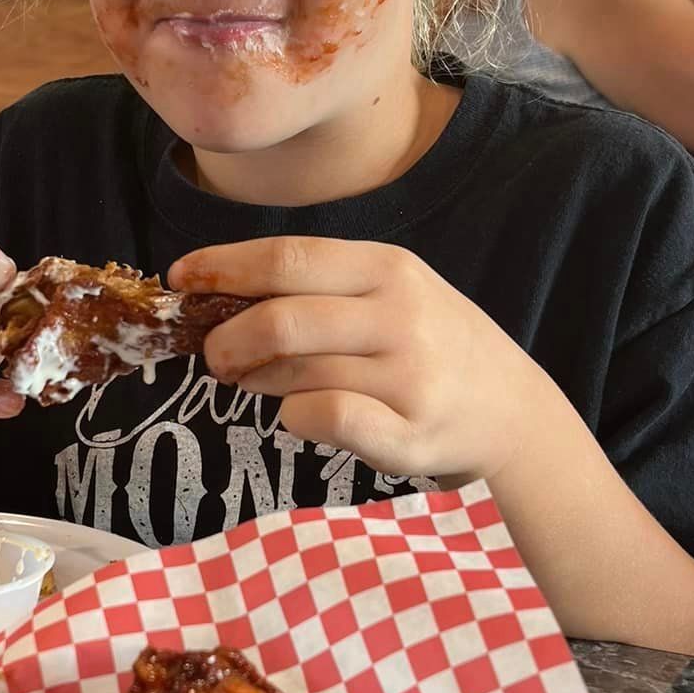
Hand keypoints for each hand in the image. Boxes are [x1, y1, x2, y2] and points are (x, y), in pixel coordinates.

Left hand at [170, 238, 539, 482]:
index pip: (288, 258)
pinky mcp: (409, 434)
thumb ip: (320, 287)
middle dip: (228, 339)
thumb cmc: (432, 347)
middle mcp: (401, 316)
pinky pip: (323, 419)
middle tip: (215, 357)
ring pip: (295, 374)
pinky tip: (297, 414)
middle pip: (281, 319)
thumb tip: (218, 291)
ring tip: (256, 383)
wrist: (512, 413)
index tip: (181, 280)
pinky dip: (292, 417)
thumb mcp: (393, 292)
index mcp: (390, 268)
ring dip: (258, 382)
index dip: (223, 267)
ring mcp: (408, 377)